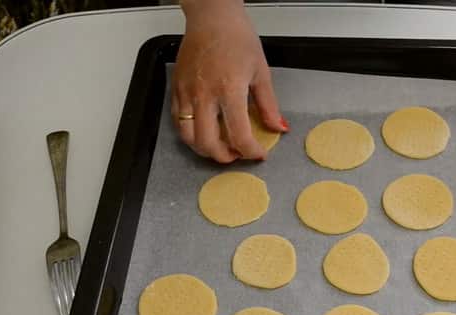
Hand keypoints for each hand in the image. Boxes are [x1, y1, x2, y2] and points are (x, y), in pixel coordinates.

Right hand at [172, 0, 287, 162]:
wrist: (212, 18)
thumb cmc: (238, 39)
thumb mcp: (261, 72)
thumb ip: (269, 105)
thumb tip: (279, 128)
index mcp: (229, 89)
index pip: (238, 134)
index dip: (250, 151)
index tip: (258, 153)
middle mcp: (204, 94)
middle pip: (208, 142)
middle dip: (224, 156)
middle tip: (237, 154)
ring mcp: (186, 92)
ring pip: (188, 136)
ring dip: (205, 149)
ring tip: (221, 146)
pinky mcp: (176, 89)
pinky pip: (178, 122)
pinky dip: (191, 134)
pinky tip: (205, 131)